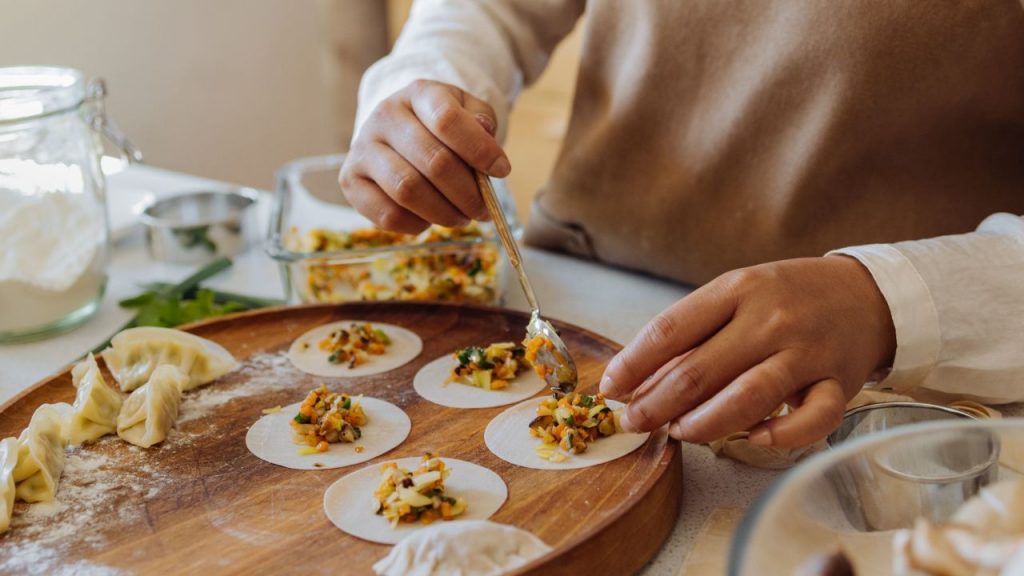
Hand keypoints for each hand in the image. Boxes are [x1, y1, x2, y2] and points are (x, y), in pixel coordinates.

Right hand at [338, 80, 511, 233]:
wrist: (399, 131)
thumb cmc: (440, 124)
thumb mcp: (467, 111)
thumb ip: (481, 121)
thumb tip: (486, 134)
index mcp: (418, 93)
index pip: (447, 119)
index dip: (480, 150)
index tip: (502, 170)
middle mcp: (384, 116)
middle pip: (434, 162)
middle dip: (468, 193)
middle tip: (484, 209)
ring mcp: (362, 148)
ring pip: (408, 190)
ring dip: (445, 213)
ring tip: (461, 217)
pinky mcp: (350, 180)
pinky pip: (387, 214)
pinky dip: (417, 224)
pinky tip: (430, 219)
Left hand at [600, 256, 896, 448]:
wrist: (865, 294)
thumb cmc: (786, 298)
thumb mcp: (736, 296)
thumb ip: (691, 335)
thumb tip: (634, 382)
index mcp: (737, 289)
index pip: (670, 330)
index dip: (632, 363)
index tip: (609, 388)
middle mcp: (770, 319)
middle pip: (699, 370)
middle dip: (656, 403)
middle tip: (634, 422)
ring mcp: (806, 353)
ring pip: (747, 397)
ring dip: (703, 423)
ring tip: (678, 433)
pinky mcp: (839, 384)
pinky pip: (812, 420)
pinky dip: (782, 435)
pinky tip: (755, 440)